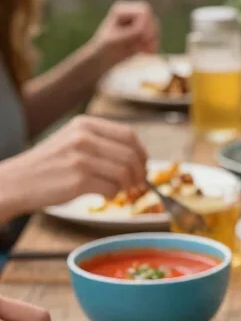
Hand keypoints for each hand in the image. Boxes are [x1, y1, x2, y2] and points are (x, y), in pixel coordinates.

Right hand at [2, 116, 147, 213]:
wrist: (17, 182)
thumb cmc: (48, 166)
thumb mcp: (72, 141)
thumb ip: (100, 142)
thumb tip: (137, 156)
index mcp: (85, 124)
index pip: (128, 135)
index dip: (142, 153)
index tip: (143, 165)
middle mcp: (83, 137)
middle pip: (131, 154)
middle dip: (139, 172)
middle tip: (137, 183)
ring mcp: (81, 158)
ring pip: (124, 173)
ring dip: (127, 185)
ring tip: (119, 190)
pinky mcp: (79, 179)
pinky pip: (111, 189)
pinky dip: (112, 195)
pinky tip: (103, 195)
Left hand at [88, 1, 159, 72]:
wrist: (102, 61)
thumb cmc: (105, 50)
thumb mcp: (117, 41)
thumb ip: (132, 33)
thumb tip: (145, 29)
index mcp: (121, 10)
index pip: (144, 11)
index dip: (146, 25)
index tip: (143, 39)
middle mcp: (131, 13)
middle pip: (152, 18)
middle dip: (150, 34)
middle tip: (142, 47)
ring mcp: (138, 22)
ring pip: (156, 29)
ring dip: (152, 41)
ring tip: (142, 51)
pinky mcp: (143, 33)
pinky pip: (156, 37)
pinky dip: (153, 46)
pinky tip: (145, 53)